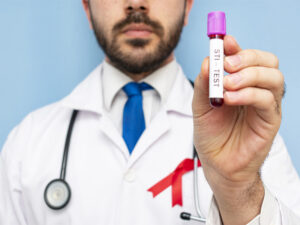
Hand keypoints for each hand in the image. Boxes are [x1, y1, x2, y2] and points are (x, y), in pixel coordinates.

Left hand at [192, 35, 284, 223]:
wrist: (217, 164)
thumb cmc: (210, 134)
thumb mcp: (200, 105)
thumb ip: (204, 83)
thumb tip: (208, 61)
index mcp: (240, 83)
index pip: (247, 57)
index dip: (237, 47)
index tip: (224, 42)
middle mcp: (256, 90)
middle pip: (267, 61)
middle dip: (247, 57)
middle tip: (226, 64)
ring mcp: (265, 105)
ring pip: (273, 77)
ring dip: (250, 75)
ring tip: (227, 84)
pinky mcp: (270, 120)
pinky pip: (268, 100)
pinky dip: (249, 94)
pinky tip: (230, 98)